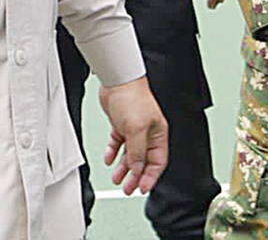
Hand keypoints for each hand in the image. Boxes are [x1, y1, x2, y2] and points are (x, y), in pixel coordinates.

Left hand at [98, 77, 167, 195]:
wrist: (117, 79)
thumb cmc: (132, 97)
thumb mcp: (136, 129)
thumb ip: (137, 151)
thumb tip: (137, 169)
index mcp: (158, 134)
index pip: (158, 162)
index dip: (151, 177)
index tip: (142, 189)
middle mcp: (148, 133)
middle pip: (143, 161)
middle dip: (136, 176)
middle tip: (127, 188)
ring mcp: (134, 128)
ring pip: (130, 154)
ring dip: (123, 167)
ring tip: (116, 177)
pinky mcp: (121, 124)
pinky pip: (118, 143)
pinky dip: (113, 152)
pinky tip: (109, 158)